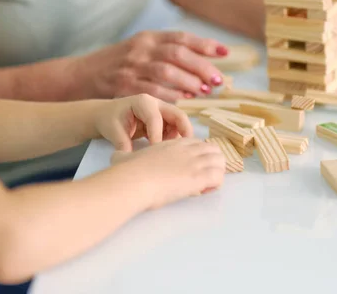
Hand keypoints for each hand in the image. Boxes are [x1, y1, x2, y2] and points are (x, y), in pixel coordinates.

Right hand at [88, 31, 228, 101]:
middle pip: (178, 54)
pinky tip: (185, 99)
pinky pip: (152, 90)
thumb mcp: (139, 49)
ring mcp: (131, 67)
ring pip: (167, 71)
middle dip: (202, 66)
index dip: (205, 44)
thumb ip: (164, 52)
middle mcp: (141, 49)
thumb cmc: (115, 65)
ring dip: (190, 81)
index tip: (224, 53)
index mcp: (147, 37)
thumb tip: (199, 62)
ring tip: (205, 90)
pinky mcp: (124, 86)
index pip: (181, 37)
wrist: (80, 77)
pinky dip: (171, 94)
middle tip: (218, 80)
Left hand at [96, 94, 193, 151]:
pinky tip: (167, 151)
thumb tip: (132, 161)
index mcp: (142, 102)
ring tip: (171, 153)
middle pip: (178, 115)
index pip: (155, 119)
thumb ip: (123, 144)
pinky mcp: (164, 120)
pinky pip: (175, 129)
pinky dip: (174, 140)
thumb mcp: (113, 131)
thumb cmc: (110, 120)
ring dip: (179, 137)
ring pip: (179, 123)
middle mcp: (156, 104)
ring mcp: (162, 111)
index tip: (155, 153)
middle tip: (187, 149)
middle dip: (184, 130)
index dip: (157, 136)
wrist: (108, 115)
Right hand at [111, 138, 225, 208]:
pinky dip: (214, 186)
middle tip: (202, 179)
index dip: (199, 156)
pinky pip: (219, 177)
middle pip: (214, 150)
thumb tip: (116, 156)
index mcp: (173, 144)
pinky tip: (202, 192)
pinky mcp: (199, 177)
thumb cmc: (127, 171)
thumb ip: (123, 154)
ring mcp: (194, 162)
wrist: (133, 181)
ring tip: (203, 187)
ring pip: (220, 162)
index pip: (199, 144)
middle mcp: (186, 150)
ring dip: (216, 174)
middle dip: (213, 165)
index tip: (192, 170)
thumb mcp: (123, 156)